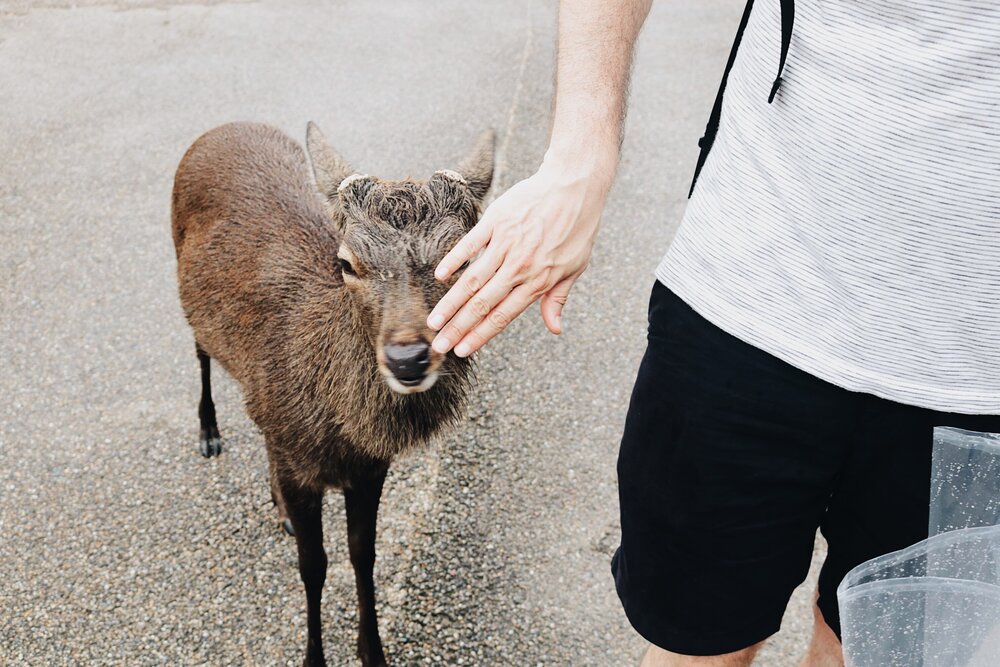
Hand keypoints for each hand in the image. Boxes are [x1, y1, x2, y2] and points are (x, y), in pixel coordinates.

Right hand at [426, 150, 614, 356]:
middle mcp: (519, 266)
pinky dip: (455, 260)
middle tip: (438, 345)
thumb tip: (555, 329)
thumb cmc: (577, 229)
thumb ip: (557, 299)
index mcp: (537, 282)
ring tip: (434, 320)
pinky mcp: (497, 221)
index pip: (502, 316)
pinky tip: (440, 276)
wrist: (574, 187)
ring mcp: (506, 243)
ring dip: (451, 303)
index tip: (462, 350)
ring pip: (472, 279)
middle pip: (482, 303)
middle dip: (458, 328)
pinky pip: (471, 244)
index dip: (480, 335)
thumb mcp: (574, 268)